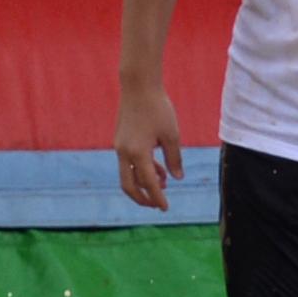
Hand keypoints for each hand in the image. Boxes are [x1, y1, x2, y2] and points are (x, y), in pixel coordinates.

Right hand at [114, 83, 184, 211]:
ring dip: (144, 183)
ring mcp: (120, 147)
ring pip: (128, 175)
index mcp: (137, 152)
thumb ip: (174, 159)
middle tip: (158, 205)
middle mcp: (124, 152)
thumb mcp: (172, 135)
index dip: (157, 197)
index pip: (147, 183)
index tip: (165, 209)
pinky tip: (159, 171)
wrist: (138, 87)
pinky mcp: (121, 141)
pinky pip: (129, 163)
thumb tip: (176, 179)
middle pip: (129, 185)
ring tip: (164, 186)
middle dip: (143, 198)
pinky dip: (142, 170)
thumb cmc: (158, 109)